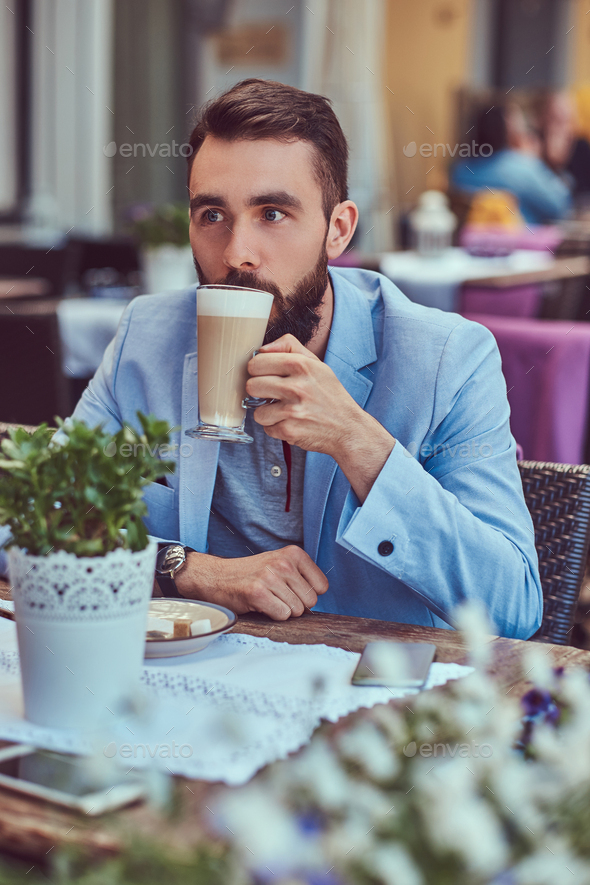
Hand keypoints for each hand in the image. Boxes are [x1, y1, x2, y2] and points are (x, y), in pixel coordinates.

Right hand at [174, 546, 328, 619]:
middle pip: (310, 601)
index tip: (291, 590)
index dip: (307, 594)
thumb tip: (317, 601)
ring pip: (297, 610)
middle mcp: (283, 562)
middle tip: (276, 596)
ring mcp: (270, 577)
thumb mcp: (279, 564)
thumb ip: (301, 577)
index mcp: (293, 553)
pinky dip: (272, 615)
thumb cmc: (251, 575)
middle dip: (295, 605)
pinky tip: (260, 604)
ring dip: (282, 610)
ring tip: (267, 598)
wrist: (217, 576)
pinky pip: (282, 615)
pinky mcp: (258, 592)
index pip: (322, 586)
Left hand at [246, 334, 395, 502]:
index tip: (267, 376)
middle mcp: (296, 386)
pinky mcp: (289, 430)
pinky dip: (277, 428)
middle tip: (273, 395)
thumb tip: (262, 348)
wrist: (348, 428)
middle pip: (252, 386)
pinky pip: (267, 428)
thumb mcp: (317, 364)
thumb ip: (289, 347)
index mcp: (301, 365)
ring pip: (257, 411)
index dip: (259, 370)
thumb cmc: (330, 395)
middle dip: (260, 392)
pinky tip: (292, 423)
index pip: (257, 362)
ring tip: (285, 411)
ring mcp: (292, 410)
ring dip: (268, 413)